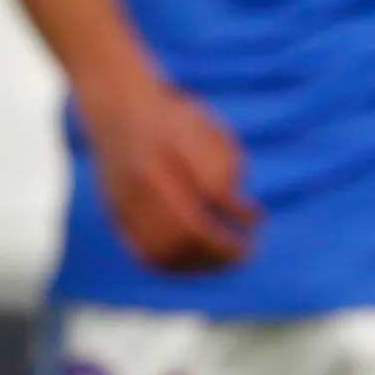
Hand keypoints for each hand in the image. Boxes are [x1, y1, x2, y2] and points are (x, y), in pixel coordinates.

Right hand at [76, 75, 256, 272]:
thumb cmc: (174, 121)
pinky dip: (175, 265)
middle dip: (222, 249)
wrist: (117, 108)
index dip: (237, 215)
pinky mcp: (116, 215)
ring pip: (163, 250)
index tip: (258, 218)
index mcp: (171, 155)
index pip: (211, 194)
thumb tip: (243, 217)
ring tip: (225, 262)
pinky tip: (198, 262)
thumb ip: (226, 169)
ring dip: (200, 264)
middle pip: (185, 232)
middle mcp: (144, 181)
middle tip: (247, 251)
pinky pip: (144, 252)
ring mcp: (125, 201)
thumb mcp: (209, 130)